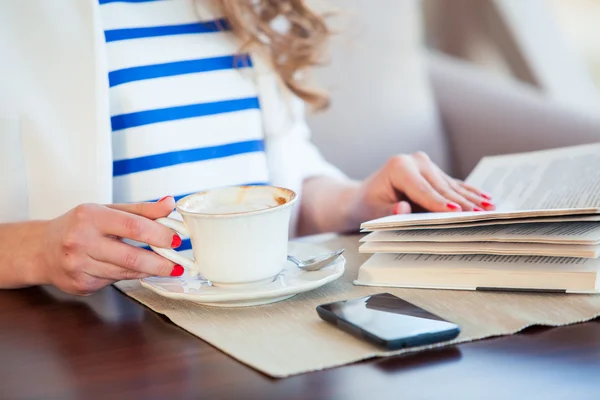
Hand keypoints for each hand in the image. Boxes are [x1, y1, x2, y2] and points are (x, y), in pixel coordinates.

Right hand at [36, 196, 181, 294]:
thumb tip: (169, 204)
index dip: (159, 235)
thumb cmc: (78, 225)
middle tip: (177, 264)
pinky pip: (115, 282)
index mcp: (90, 217)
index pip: (133, 226)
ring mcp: (78, 266)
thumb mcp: (108, 209)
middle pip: (131, 256)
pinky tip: (134, 269)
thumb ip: (141, 210)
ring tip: (163, 266)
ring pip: (125, 272)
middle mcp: (81, 241)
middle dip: (160, 263)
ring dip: (148, 271)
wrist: (41, 249)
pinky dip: (129, 275)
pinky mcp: (80, 285)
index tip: (176, 239)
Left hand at [349, 152, 494, 222]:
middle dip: (462, 202)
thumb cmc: (369, 205)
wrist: (364, 196)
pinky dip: (468, 192)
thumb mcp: (375, 211)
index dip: (441, 203)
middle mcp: (414, 161)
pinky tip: (486, 198)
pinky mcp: (432, 170)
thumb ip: (390, 211)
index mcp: (399, 167)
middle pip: (441, 187)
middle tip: (482, 214)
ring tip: (491, 208)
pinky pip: (452, 183)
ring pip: (450, 185)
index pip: (424, 190)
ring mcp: (425, 163)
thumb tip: (404, 209)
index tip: (458, 212)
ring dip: (471, 198)